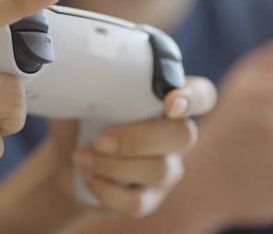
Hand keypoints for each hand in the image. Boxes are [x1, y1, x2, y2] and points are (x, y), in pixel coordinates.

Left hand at [45, 77, 217, 217]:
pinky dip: (104, 189)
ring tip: (81, 156)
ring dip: (113, 165)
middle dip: (139, 138)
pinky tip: (86, 175)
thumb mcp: (83, 97)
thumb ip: (91, 83)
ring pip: (159, 170)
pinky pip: (136, 202)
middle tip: (100, 138)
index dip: (195, 97)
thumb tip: (78, 71)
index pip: (203, 95)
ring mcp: (166, 170)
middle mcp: (175, 135)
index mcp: (167, 101)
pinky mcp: (148, 199)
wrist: (70, 161)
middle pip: (184, 136)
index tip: (171, 102)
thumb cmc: (84, 119)